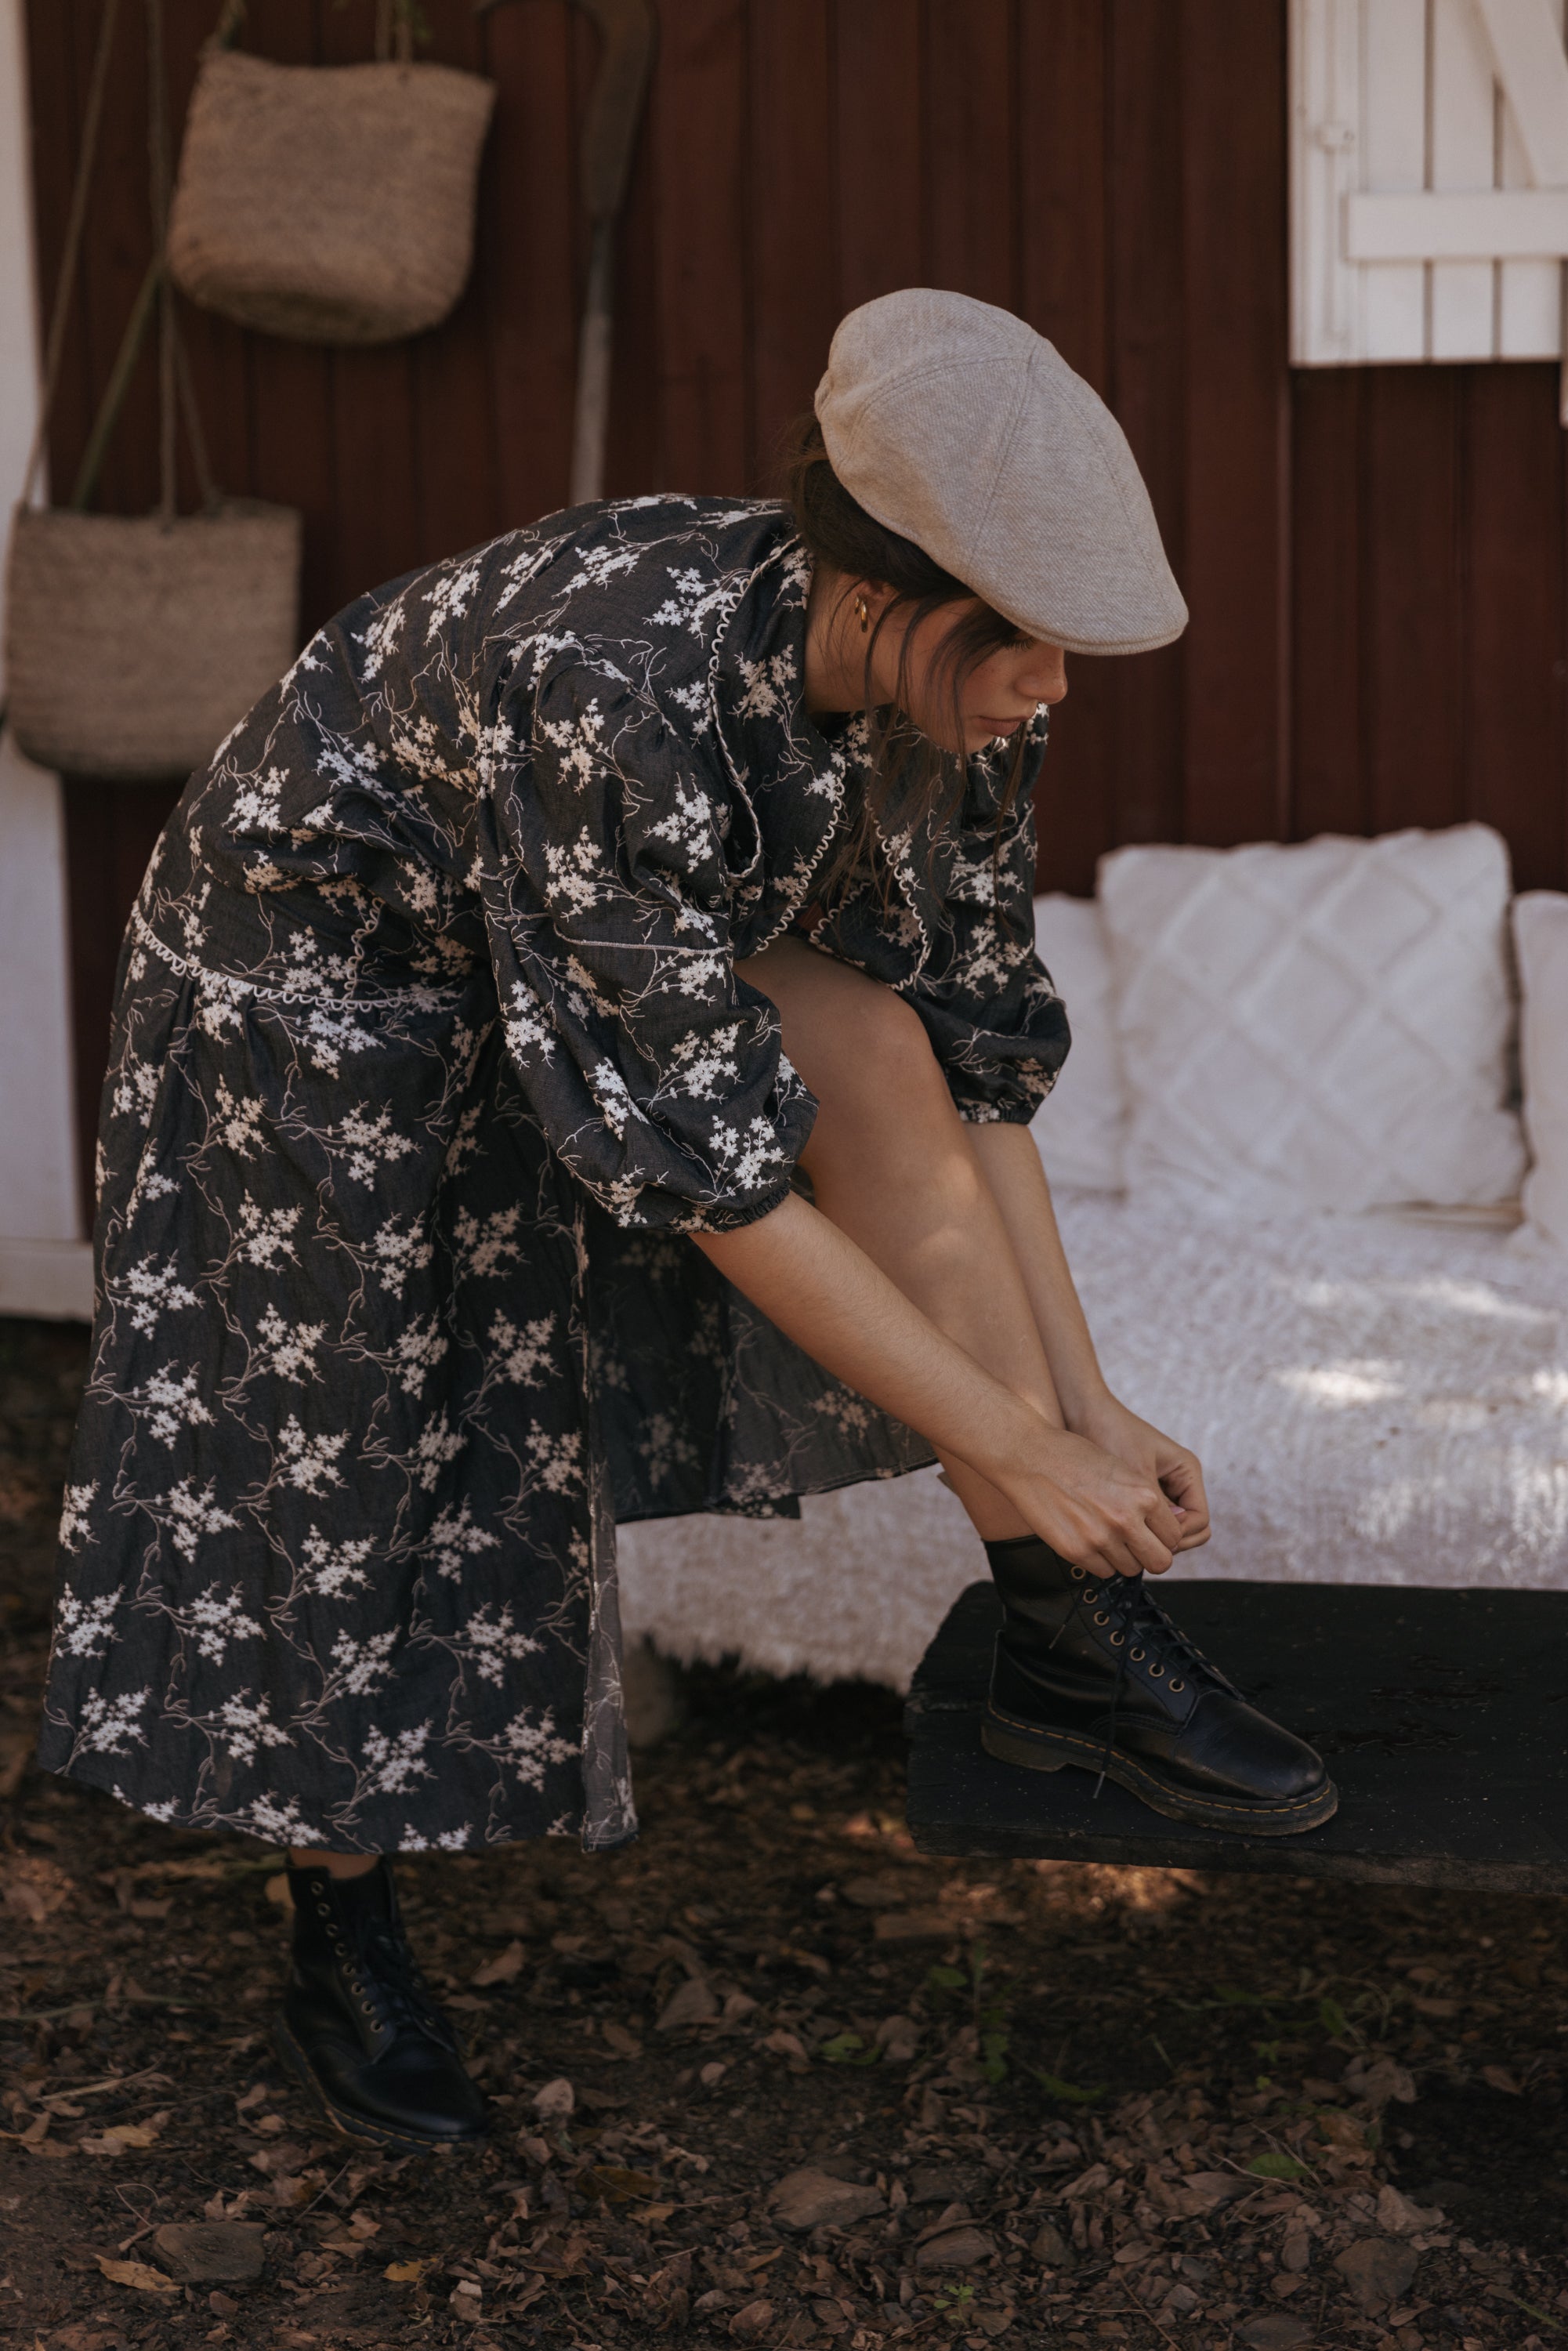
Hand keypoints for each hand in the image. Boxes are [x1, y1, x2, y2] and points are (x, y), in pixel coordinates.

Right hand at [990, 1420, 1187, 1579]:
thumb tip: (1156, 1531)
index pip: (1174, 1536)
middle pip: (1160, 1561)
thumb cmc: (1074, 1457)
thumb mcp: (1121, 1470)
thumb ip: (1143, 1501)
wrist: (1030, 1456)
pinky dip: (1100, 1561)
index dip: (1163, 1537)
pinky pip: (1103, 1572)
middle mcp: (1127, 1520)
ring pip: (1131, 1569)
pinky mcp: (1076, 1551)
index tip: (1152, 1533)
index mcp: (1144, 1496)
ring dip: (1123, 1558)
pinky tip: (1088, 1539)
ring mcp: (1101, 1538)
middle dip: (1151, 1555)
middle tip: (1137, 1546)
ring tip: (1107, 1537)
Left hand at [1067, 1393, 1210, 1555]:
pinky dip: (1139, 1528)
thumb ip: (1155, 1508)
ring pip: (1168, 1528)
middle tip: (1140, 1544)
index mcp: (1187, 1472)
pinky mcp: (1142, 1494)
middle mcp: (1179, 1482)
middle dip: (1169, 1541)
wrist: (1084, 1412)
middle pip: (1189, 1528)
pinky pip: (1149, 1521)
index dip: (1179, 1535)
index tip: (1151, 1539)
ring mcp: (1161, 1489)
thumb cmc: (1110, 1433)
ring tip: (1126, 1537)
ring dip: (1153, 1536)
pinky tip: (1118, 1530)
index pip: (1200, 1519)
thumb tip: (1167, 1543)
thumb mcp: (1135, 1473)